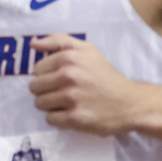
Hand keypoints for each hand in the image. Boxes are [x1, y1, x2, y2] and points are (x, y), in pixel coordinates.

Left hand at [29, 34, 148, 135]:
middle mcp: (69, 76)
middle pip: (35, 87)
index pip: (37, 69)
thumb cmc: (105, 75)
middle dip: (47, 90)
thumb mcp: (87, 50)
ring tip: (69, 103)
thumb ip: (59, 41)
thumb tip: (32, 43)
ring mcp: (71, 98)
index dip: (48, 74)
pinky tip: (73, 113)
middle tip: (66, 91)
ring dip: (52, 105)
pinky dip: (59, 118)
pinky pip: (50, 119)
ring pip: (40, 103)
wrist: (129, 102)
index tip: (63, 78)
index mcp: (70, 57)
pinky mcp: (74, 118)